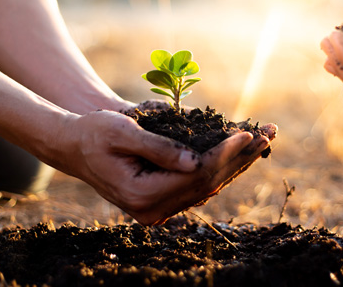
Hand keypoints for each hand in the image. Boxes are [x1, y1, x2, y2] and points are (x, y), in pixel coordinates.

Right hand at [50, 109, 276, 224]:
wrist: (74, 146)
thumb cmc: (94, 133)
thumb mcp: (123, 132)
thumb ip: (159, 148)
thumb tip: (197, 161)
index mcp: (142, 195)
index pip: (196, 175)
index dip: (224, 153)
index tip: (247, 133)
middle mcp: (152, 209)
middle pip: (208, 183)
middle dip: (240, 157)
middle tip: (269, 135)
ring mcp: (158, 208)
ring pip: (208, 185)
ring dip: (237, 163)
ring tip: (264, 141)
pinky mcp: (163, 199)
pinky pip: (199, 184)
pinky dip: (222, 167)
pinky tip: (241, 153)